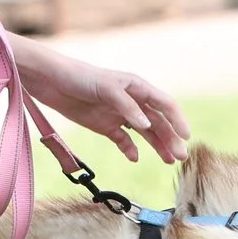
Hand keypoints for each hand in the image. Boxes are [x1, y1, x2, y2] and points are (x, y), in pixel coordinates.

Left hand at [15, 40, 191, 164]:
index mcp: (137, 87)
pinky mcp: (105, 125)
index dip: (177, 120)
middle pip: (157, 122)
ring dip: (157, 146)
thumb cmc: (80, 77)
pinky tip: (135, 158)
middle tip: (180, 157)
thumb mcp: (107, 89)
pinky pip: (123, 140)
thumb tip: (147, 126)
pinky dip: (130, 149)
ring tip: (168, 161)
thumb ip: (127, 107)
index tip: (186, 136)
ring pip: (145, 133)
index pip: (164, 104)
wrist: (51, 81)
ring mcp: (119, 114)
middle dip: (170, 138)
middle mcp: (132, 101)